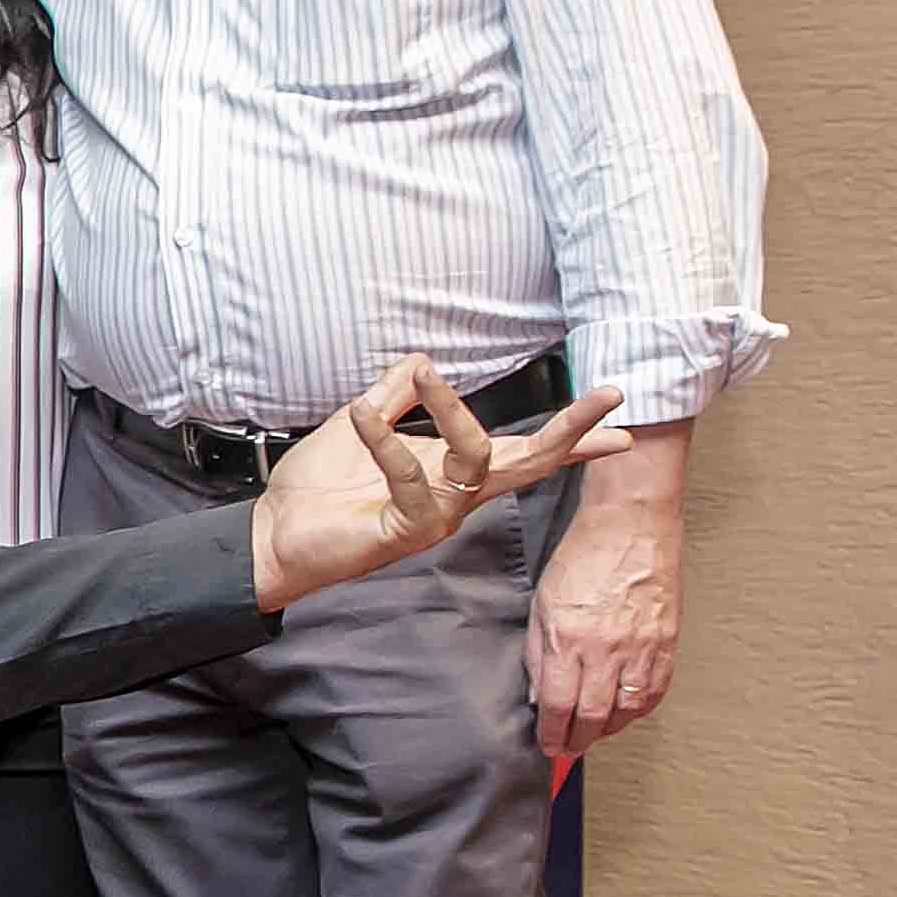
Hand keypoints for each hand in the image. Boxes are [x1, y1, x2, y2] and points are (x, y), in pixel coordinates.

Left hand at [248, 359, 628, 611]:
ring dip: (453, 411)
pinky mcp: (405, 531)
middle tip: (610, 396)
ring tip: (427, 374)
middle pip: (531, 462)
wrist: (273, 535)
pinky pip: (412, 479)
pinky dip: (386, 440)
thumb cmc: (319, 490)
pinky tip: (361, 415)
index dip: (572, 437)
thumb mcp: (360, 426)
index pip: (523, 451)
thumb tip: (420, 361)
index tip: (622, 422)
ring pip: (477, 461)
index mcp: (453, 471)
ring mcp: (436, 516)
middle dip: (572, 430)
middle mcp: (456, 495)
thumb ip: (392, 395)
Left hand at [529, 481, 682, 757]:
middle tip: (568, 749)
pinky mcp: (667, 641)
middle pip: (593, 715)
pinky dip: (639, 709)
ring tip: (593, 733)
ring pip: (628, 709)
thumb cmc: (581, 559)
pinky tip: (625, 713)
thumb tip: (540, 695)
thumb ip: (538, 654)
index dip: (552, 733)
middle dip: (578, 740)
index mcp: (570, 638)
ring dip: (608, 729)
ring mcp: (642, 647)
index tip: (547, 745)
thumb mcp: (541, 605)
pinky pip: (655, 690)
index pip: (559, 704)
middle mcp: (608, 648)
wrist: (630, 527)